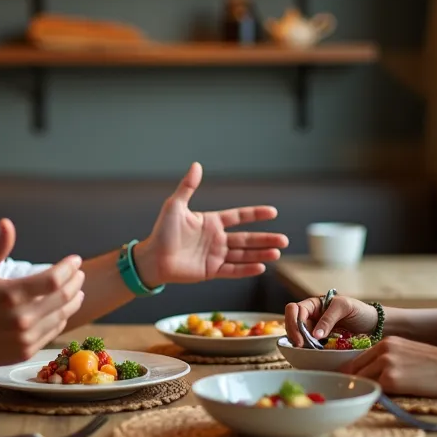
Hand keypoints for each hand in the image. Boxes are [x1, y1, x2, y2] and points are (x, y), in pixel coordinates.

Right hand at [0, 218, 84, 367]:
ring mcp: (26, 337)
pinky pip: (54, 331)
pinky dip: (62, 318)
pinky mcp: (27, 351)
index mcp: (12, 295)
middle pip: (63, 297)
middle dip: (75, 282)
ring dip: (73, 301)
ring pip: (62, 315)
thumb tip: (6, 223)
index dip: (69, 268)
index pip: (54, 279)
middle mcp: (22, 318)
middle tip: (79, 274)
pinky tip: (62, 310)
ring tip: (77, 290)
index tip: (75, 260)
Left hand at [132, 162, 288, 287]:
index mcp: (211, 222)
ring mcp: (215, 255)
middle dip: (265, 239)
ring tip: (277, 253)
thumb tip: (197, 165)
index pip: (239, 217)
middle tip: (284, 240)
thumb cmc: (162, 231)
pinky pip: (232, 270)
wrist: (152, 258)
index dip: (255, 214)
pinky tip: (261, 267)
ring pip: (244, 254)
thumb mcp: (175, 206)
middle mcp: (217, 239)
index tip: (273, 212)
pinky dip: (247, 269)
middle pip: (247, 239)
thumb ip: (188, 187)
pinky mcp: (211, 271)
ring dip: (261, 254)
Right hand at [283, 294, 376, 346]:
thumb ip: (329, 318)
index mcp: (314, 304)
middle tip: (301, 346)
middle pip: (292, 323)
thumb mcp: (344, 307)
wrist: (373, 324)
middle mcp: (311, 316)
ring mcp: (315, 330)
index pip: (294, 309)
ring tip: (308, 350)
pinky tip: (313, 353)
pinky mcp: (321, 342)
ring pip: (298, 336)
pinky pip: (309, 345)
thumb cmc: (359, 310)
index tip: (300, 336)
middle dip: (293, 334)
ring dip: (300, 343)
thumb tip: (315, 334)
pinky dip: (308, 350)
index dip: (293, 322)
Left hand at [341, 336, 436, 396]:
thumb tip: (372, 374)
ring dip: (362, 392)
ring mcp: (386, 364)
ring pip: (362, 381)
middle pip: (354, 370)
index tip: (350, 386)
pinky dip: (374, 399)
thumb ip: (389, 359)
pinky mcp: (392, 380)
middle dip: (352, 384)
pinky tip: (376, 405)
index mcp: (386, 342)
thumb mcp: (409, 352)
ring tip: (362, 403)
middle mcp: (383, 350)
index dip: (351, 374)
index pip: (358, 359)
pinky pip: (375, 392)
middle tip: (350, 397)